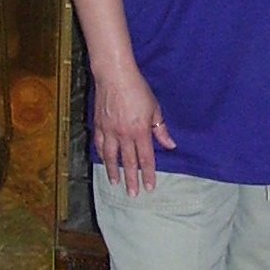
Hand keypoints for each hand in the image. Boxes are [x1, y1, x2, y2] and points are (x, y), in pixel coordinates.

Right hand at [92, 67, 175, 197]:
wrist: (114, 75)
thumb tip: (170, 145)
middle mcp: (124, 134)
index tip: (150, 187)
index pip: (146, 158)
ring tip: (115, 183)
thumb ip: (161, 129)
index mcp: (140, 131)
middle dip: (132, 179)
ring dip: (114, 171)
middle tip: (133, 194)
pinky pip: (99, 144)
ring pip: (111, 157)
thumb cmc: (138, 89)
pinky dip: (101, 154)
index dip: (148, 174)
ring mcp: (109, 130)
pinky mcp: (99, 125)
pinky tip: (103, 161)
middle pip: (128, 162)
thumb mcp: (155, 108)